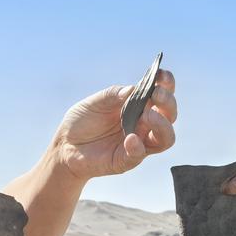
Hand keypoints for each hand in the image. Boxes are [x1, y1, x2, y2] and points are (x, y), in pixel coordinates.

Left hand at [51, 70, 177, 179]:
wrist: (65, 145)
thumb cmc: (82, 121)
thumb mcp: (95, 102)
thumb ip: (113, 95)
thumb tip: (133, 89)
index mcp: (139, 106)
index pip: (162, 94)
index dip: (167, 84)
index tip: (162, 75)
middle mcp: (144, 124)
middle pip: (170, 115)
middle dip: (168, 103)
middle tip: (156, 95)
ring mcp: (138, 143)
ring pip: (166, 138)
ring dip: (162, 125)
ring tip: (148, 115)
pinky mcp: (126, 160)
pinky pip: (139, 155)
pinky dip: (138, 147)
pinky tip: (130, 138)